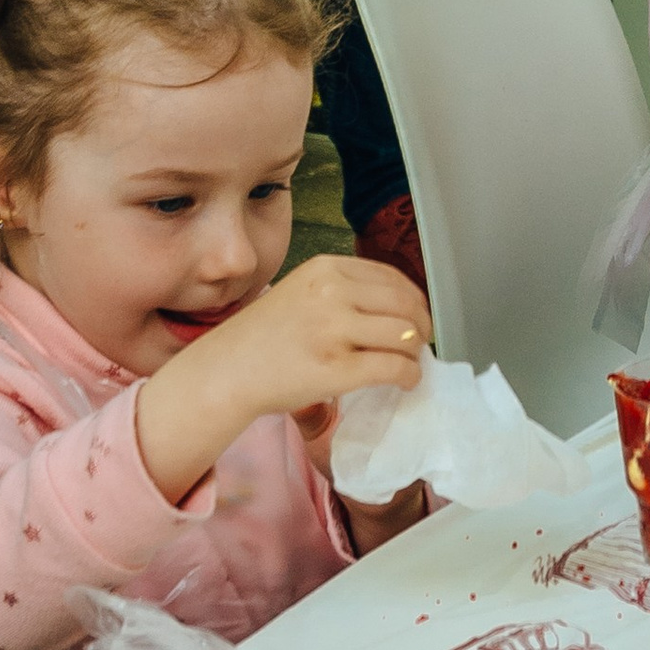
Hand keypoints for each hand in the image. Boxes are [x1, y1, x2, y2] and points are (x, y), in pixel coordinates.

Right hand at [134, 257, 431, 508]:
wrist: (227, 372)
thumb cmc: (261, 337)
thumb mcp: (301, 291)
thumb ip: (341, 289)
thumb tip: (394, 306)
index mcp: (326, 269)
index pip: (391, 277)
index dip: (413, 299)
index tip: (416, 315)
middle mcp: (333, 292)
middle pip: (405, 304)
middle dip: (422, 325)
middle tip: (421, 341)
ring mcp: (335, 329)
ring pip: (405, 334)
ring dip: (416, 351)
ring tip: (411, 362)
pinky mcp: (338, 368)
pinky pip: (393, 367)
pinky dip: (409, 374)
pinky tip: (406, 380)